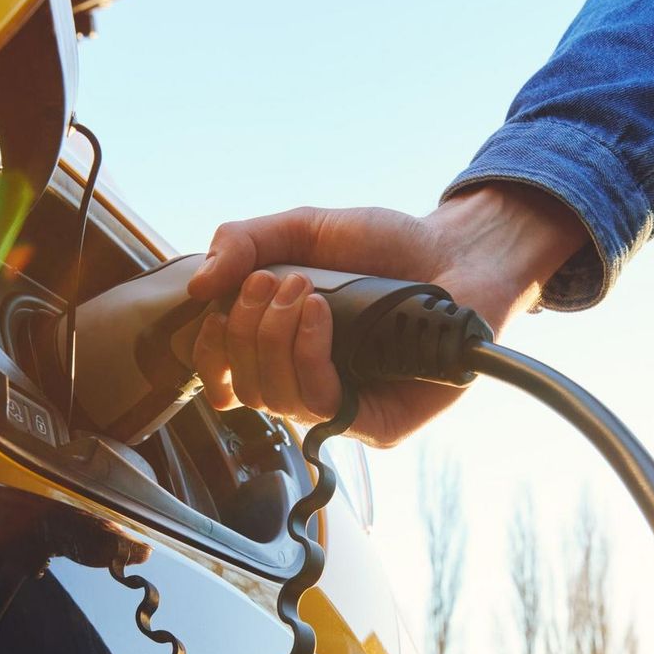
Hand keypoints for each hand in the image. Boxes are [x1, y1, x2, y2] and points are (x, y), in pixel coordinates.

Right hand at [187, 183, 586, 445]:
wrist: (456, 251)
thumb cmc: (386, 245)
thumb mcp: (303, 229)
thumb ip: (245, 242)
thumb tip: (197, 287)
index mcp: (282, 349)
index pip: (224, 378)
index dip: (208, 353)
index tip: (215, 309)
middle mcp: (309, 384)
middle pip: (243, 388)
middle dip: (245, 329)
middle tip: (273, 281)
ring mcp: (343, 407)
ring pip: (275, 400)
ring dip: (274, 338)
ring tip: (303, 291)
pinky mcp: (378, 424)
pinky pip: (321, 406)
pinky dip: (307, 355)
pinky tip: (321, 314)